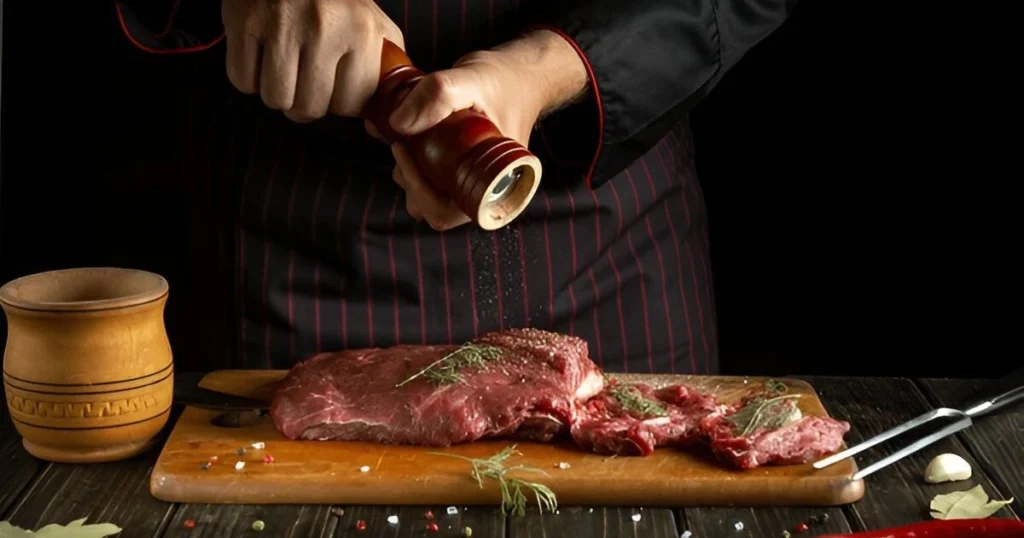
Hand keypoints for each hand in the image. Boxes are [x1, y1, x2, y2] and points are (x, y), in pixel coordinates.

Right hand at [222, 0, 403, 121]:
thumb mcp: (373, 21)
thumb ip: (387, 64)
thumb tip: (382, 116)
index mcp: (362, 32)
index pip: (349, 105)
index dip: (338, 104)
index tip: (332, 90)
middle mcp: (325, 28)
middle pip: (309, 107)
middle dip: (304, 103)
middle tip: (303, 83)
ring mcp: (282, 25)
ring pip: (276, 98)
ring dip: (276, 92)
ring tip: (283, 70)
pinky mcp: (245, 21)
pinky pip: (242, 80)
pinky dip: (248, 78)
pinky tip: (260, 58)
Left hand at [379, 30, 588, 230]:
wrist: (521, 74)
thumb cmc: (505, 81)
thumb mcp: (472, 80)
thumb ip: (438, 95)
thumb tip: (397, 124)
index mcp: (495, 186)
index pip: (446, 212)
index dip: (419, 191)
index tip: (403, 150)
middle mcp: (484, 191)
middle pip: (432, 210)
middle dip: (409, 181)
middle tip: (401, 144)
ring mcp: (470, 182)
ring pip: (428, 200)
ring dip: (408, 176)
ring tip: (404, 140)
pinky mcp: (459, 170)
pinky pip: (431, 183)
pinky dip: (411, 165)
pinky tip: (404, 138)